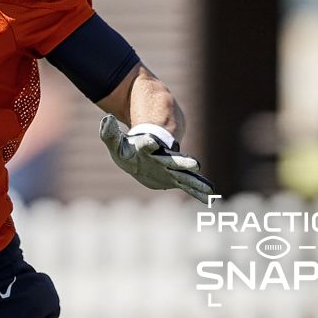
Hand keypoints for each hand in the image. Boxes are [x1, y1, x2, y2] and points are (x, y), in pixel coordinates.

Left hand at [99, 114, 214, 203]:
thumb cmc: (128, 149)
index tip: (151, 140)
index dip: (148, 142)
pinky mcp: (173, 179)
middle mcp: (161, 157)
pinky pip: (187, 186)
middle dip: (182, 163)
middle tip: (195, 164)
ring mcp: (169, 169)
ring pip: (184, 175)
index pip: (147, 143)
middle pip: (172, 160)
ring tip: (209, 188)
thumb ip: (109, 133)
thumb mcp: (116, 143)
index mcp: (145, 147)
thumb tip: (108, 119)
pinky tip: (209, 198)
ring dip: (195, 181)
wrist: (143, 154)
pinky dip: (198, 192)